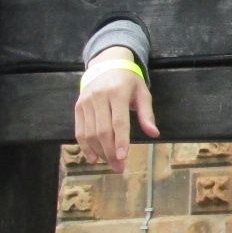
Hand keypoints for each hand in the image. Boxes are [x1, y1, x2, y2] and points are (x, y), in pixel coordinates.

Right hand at [74, 46, 158, 172]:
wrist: (106, 64)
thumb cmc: (128, 81)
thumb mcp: (142, 92)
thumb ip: (146, 113)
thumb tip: (153, 133)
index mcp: (117, 92)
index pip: (118, 121)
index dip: (121, 141)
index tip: (124, 157)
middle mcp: (99, 97)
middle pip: (103, 130)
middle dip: (110, 152)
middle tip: (119, 167)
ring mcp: (86, 102)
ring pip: (90, 133)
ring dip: (99, 152)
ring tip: (110, 164)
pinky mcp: (78, 107)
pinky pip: (79, 130)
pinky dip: (85, 146)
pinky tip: (93, 157)